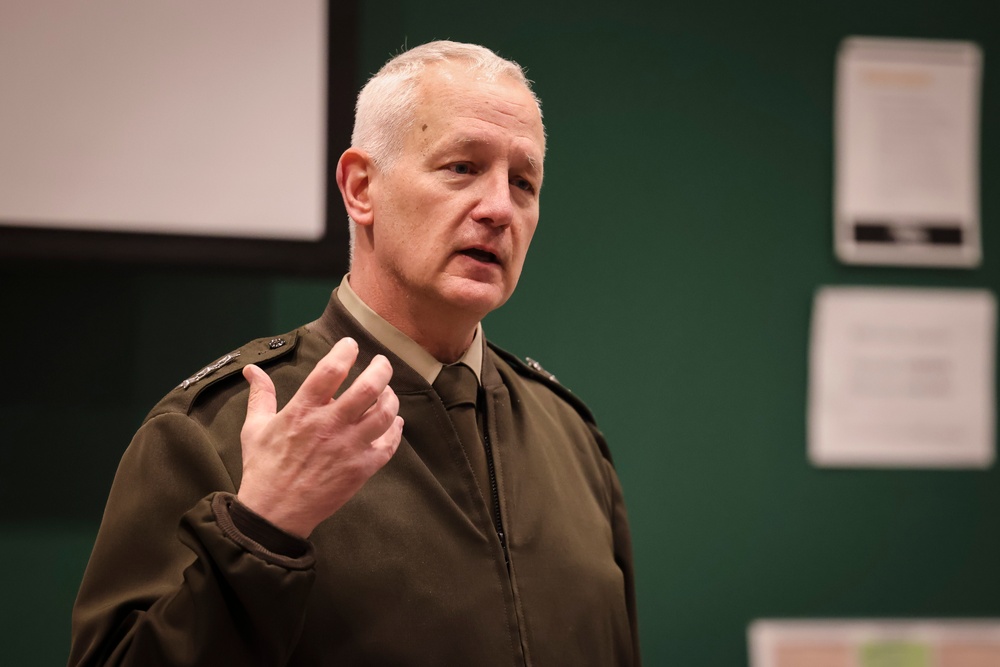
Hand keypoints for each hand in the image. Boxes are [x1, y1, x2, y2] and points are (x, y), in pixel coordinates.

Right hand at [236, 337, 403, 536]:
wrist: (274, 514)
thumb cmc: (264, 469)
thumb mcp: (255, 428)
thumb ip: (260, 396)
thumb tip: (252, 370)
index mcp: (302, 412)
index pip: (330, 371)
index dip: (344, 352)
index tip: (350, 345)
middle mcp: (329, 426)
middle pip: (368, 388)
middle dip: (381, 369)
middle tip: (382, 363)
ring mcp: (349, 448)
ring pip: (384, 414)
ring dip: (391, 398)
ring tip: (387, 392)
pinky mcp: (360, 469)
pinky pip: (389, 445)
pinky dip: (395, 430)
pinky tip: (394, 422)